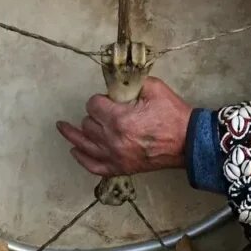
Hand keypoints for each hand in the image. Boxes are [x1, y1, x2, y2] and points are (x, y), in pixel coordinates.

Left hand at [56, 77, 191, 175]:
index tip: (108, 99)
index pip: (93, 105)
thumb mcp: (154, 88)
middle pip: (88, 123)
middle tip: (106, 111)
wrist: (188, 142)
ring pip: (84, 143)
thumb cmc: (173, 115)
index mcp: (119, 119)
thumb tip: (115, 83)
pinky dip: (82, 158)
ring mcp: (115, 156)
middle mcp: (112, 139)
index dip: (99, 99)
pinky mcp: (120, 168)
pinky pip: (93, 166)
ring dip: (74, 133)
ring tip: (62, 127)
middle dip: (94, 114)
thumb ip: (131, 82)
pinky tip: (74, 150)